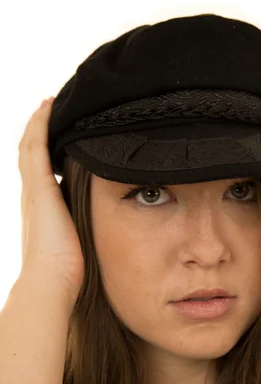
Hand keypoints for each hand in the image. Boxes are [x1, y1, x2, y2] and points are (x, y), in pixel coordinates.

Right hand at [18, 97, 84, 305]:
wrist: (51, 279)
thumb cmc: (67, 271)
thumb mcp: (77, 245)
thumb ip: (85, 232)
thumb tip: (107, 230)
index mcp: (40, 209)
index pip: (38, 172)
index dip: (43, 152)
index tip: (54, 135)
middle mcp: (32, 196)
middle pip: (30, 154)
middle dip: (38, 132)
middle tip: (49, 110)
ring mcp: (33, 190)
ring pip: (30, 145)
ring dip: (38, 123)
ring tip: (49, 103)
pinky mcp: (39, 187)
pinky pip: (36, 147)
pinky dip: (40, 126)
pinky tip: (48, 108)